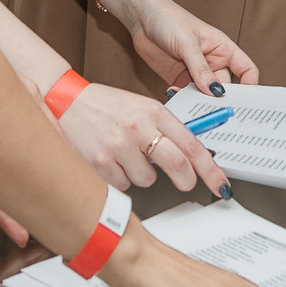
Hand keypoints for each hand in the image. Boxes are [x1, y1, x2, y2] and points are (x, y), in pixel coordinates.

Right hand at [58, 83, 231, 196]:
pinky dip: (120, 177)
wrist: (65, 102)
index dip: (210, 169)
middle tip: (185, 182)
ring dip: (142, 174)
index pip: (192, 145)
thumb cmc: (106, 107)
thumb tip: (192, 154)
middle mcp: (138, 127)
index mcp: (154, 112)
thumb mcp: (141, 108)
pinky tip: (110, 160)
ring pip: (147, 179)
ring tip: (127, 155)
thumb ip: (165, 129)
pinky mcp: (99, 162)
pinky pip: (123, 184)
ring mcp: (118, 146)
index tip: (221, 184)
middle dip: (186, 180)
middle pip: (177, 165)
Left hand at [129, 0, 259, 95]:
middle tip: (213, 108)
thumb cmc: (169, 19)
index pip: (246, 69)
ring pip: (204, 95)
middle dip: (220, 99)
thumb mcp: (188, 43)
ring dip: (198, 101)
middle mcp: (212, 62)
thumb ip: (200, 69)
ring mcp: (196, 72)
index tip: (244, 100)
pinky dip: (182, 99)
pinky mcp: (180, 79)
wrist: (142, 18)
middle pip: (225, 88)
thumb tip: (214, 91)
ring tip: (190, 101)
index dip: (249, 85)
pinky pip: (186, 95)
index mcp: (223, 48)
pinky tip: (173, 93)